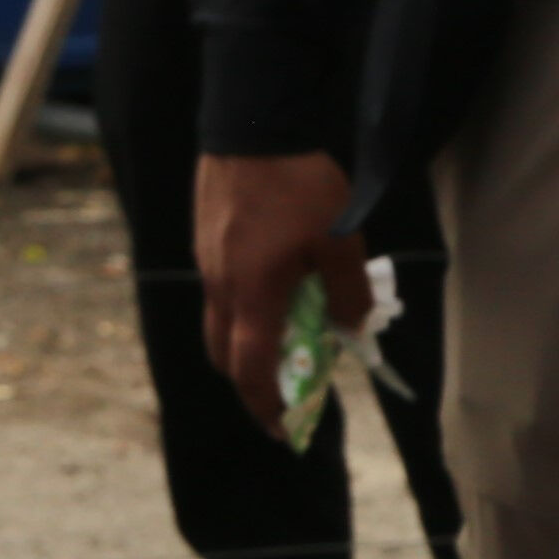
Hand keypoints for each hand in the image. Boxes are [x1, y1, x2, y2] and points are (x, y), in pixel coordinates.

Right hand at [196, 149, 362, 434]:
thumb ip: (348, 292)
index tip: (282, 430)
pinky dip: (245, 309)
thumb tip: (352, 328)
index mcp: (253, 294)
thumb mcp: (341, 241)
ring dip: (250, 341)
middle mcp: (221, 286)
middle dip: (252, 382)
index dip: (265, 404)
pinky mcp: (206, 242)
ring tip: (292, 333)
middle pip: (224, 353)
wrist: (251, 128)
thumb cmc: (299, 187)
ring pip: (221, 321)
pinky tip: (277, 284)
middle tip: (287, 391)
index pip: (250, 368)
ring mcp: (208, 263)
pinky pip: (221, 290)